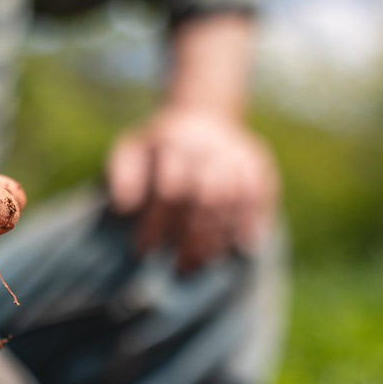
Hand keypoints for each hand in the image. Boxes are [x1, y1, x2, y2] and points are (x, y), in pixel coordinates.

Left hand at [105, 107, 277, 271]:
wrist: (202, 114)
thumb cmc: (157, 147)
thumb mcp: (130, 151)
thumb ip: (122, 176)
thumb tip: (124, 207)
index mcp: (174, 143)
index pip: (168, 190)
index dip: (156, 223)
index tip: (144, 251)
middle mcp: (209, 146)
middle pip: (206, 198)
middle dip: (192, 237)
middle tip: (179, 268)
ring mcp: (237, 153)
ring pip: (234, 199)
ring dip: (219, 236)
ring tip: (203, 263)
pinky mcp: (258, 162)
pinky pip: (260, 195)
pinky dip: (251, 222)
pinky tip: (242, 248)